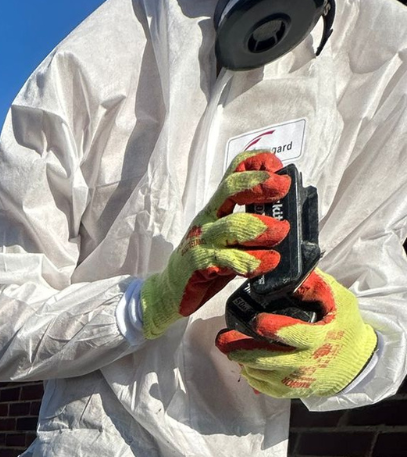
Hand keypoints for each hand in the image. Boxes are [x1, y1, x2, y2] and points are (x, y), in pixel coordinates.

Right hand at [141, 151, 290, 338]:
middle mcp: (208, 220)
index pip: (233, 174)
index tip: (277, 168)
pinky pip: (227, 260)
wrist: (169, 292)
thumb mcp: (226, 239)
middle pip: (231, 190)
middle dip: (259, 185)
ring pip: (232, 226)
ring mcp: (201, 242)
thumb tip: (288, 220)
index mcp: (216, 209)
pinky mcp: (199, 265)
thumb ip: (248, 227)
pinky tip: (266, 263)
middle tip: (282, 189)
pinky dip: (251, 261)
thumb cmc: (204, 264)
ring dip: (261, 228)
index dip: (255, 164)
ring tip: (280, 233)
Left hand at [215, 269, 377, 397]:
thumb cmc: (345, 329)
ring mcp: (293, 381)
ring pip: (257, 372)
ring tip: (229, 346)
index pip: (289, 334)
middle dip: (239, 348)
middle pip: (263, 358)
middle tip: (222, 338)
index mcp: (317, 339)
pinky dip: (248, 372)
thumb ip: (318, 286)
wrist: (354, 366)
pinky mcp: (286, 392)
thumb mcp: (341, 303)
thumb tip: (294, 271)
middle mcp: (303, 363)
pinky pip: (260, 384)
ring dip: (240, 358)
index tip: (255, 320)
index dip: (270, 327)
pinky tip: (243, 360)